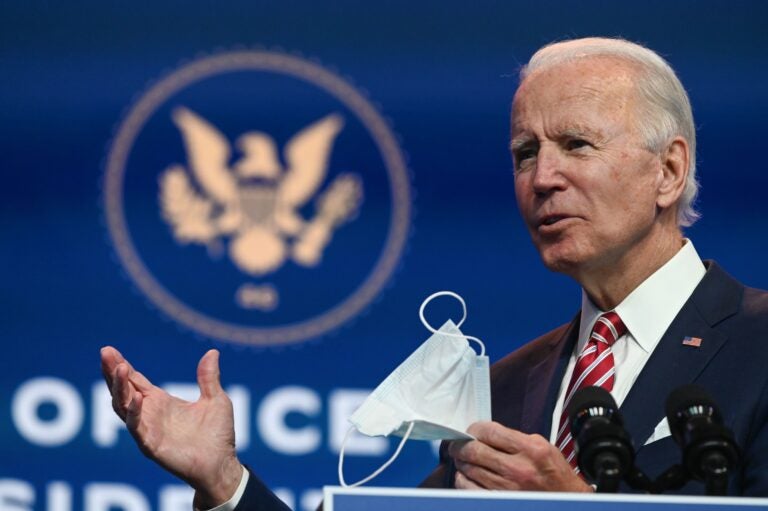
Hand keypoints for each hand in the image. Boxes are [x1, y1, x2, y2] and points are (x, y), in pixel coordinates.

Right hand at [100, 346, 242, 508]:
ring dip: (119, 388)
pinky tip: (137, 398)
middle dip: (112, 372)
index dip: (121, 366)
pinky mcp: (150, 445)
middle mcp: (149, 413)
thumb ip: (209, 378)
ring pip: (123, 406)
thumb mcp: (215, 400)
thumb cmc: (217, 434)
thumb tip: (212, 352)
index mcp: (160, 401)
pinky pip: (137, 428)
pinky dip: (134, 413)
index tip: (108, 350)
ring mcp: (147, 429)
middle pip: (123, 390)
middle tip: (105, 353)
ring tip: (119, 368)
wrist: (220, 463)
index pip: (134, 380)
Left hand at [449, 421, 591, 492]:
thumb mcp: (542, 446)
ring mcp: (508, 489)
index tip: (471, 431)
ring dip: (461, 462)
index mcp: (530, 449)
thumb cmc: (554, 474)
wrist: (566, 501)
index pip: (489, 432)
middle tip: (458, 444)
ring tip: (463, 459)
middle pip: (474, 450)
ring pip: (469, 469)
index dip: (474, 429)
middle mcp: (518, 469)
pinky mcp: (500, 502)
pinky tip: (466, 476)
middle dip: (461, 445)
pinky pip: (469, 489)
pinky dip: (463, 481)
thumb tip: (482, 434)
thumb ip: (513, 438)